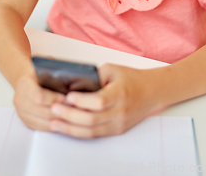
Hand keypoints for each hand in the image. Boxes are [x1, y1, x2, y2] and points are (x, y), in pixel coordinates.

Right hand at [13, 71, 65, 130]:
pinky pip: (40, 127)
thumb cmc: (37, 73)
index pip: (39, 96)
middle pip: (42, 112)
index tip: (67, 99)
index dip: (54, 99)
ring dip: (58, 121)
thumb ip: (54, 78)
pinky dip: (52, 126)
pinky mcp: (25, 120)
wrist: (25, 79)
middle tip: (73, 111)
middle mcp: (20, 100)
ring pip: (42, 122)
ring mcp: (21, 112)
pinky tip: (63, 122)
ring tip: (71, 118)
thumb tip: (68, 88)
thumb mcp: (45, 69)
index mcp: (24, 84)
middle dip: (59, 112)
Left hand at [49, 64, 163, 138]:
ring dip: (70, 128)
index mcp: (121, 94)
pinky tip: (67, 128)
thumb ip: (94, 75)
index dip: (82, 101)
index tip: (67, 96)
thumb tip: (72, 83)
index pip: (99, 101)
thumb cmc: (131, 79)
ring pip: (91, 131)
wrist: (151, 92)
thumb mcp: (113, 69)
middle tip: (54, 109)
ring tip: (55, 122)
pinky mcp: (116, 130)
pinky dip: (79, 132)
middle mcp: (120, 112)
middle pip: (92, 119)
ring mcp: (119, 124)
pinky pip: (95, 135)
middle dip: (69, 116)